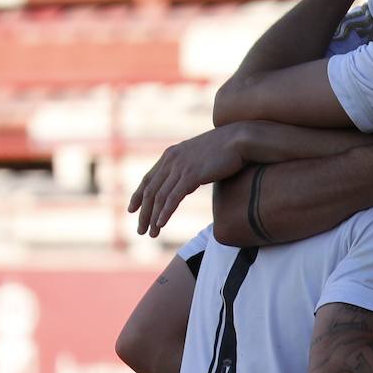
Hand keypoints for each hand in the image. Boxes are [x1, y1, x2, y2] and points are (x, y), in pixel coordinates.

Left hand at [129, 126, 247, 236]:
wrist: (240, 139)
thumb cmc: (227, 149)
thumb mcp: (201, 158)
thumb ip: (191, 169)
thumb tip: (189, 184)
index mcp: (171, 155)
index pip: (149, 178)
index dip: (138, 195)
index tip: (132, 209)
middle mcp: (171, 160)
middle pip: (150, 190)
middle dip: (143, 212)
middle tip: (141, 230)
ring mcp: (180, 167)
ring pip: (159, 196)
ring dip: (152, 217)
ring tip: (150, 233)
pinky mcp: (191, 175)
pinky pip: (173, 198)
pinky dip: (165, 212)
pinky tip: (160, 224)